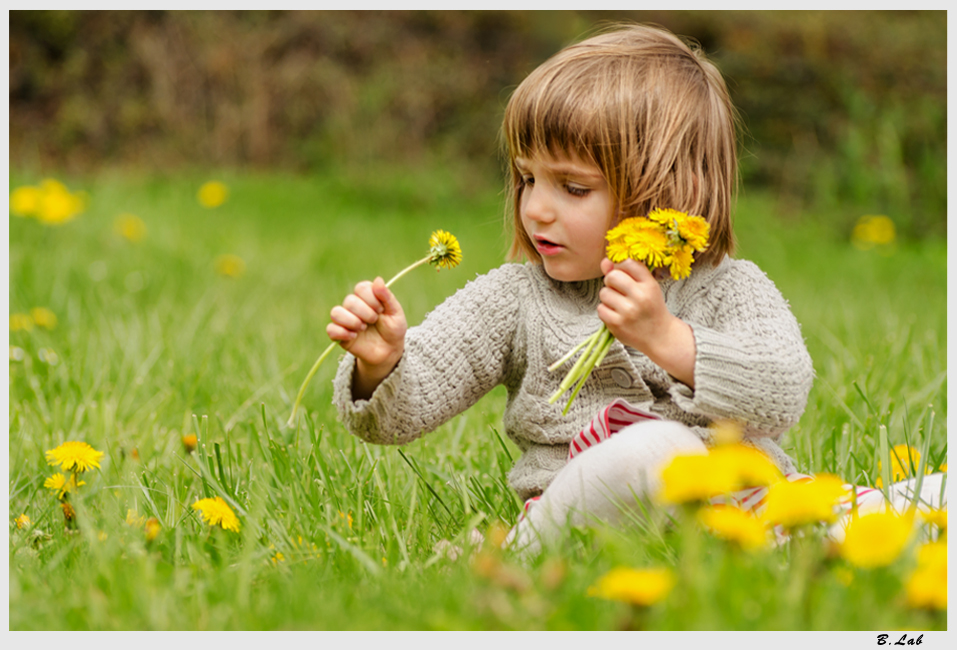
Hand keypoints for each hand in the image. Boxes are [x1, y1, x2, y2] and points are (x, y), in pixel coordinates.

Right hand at [327, 277, 406, 396]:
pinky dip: (342, 333)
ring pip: (336, 312)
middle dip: (365, 312)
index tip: (381, 309)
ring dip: (352, 321)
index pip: (361, 288)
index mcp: (367, 297)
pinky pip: (331, 329)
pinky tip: (354, 337)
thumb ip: (387, 297)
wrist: (389, 351)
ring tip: (363, 329)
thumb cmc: (393, 329)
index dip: (371, 298)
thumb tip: (378, 280)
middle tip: (374, 321)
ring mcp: (345, 320)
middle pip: (349, 301)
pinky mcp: (339, 334)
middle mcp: (353, 306)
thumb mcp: (395, 313)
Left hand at [597, 258, 695, 386]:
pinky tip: (616, 314)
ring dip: (608, 297)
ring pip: (604, 293)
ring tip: (619, 304)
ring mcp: (628, 312)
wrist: (659, 336)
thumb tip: (604, 261)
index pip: (628, 263)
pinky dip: (605, 311)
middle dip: (611, 281)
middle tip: (618, 290)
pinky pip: (600, 308)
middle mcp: (640, 297)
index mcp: (649, 285)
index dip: (620, 266)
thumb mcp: (646, 287)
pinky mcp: (617, 324)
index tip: (623, 274)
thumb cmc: (651, 308)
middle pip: (612, 276)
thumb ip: (626, 273)